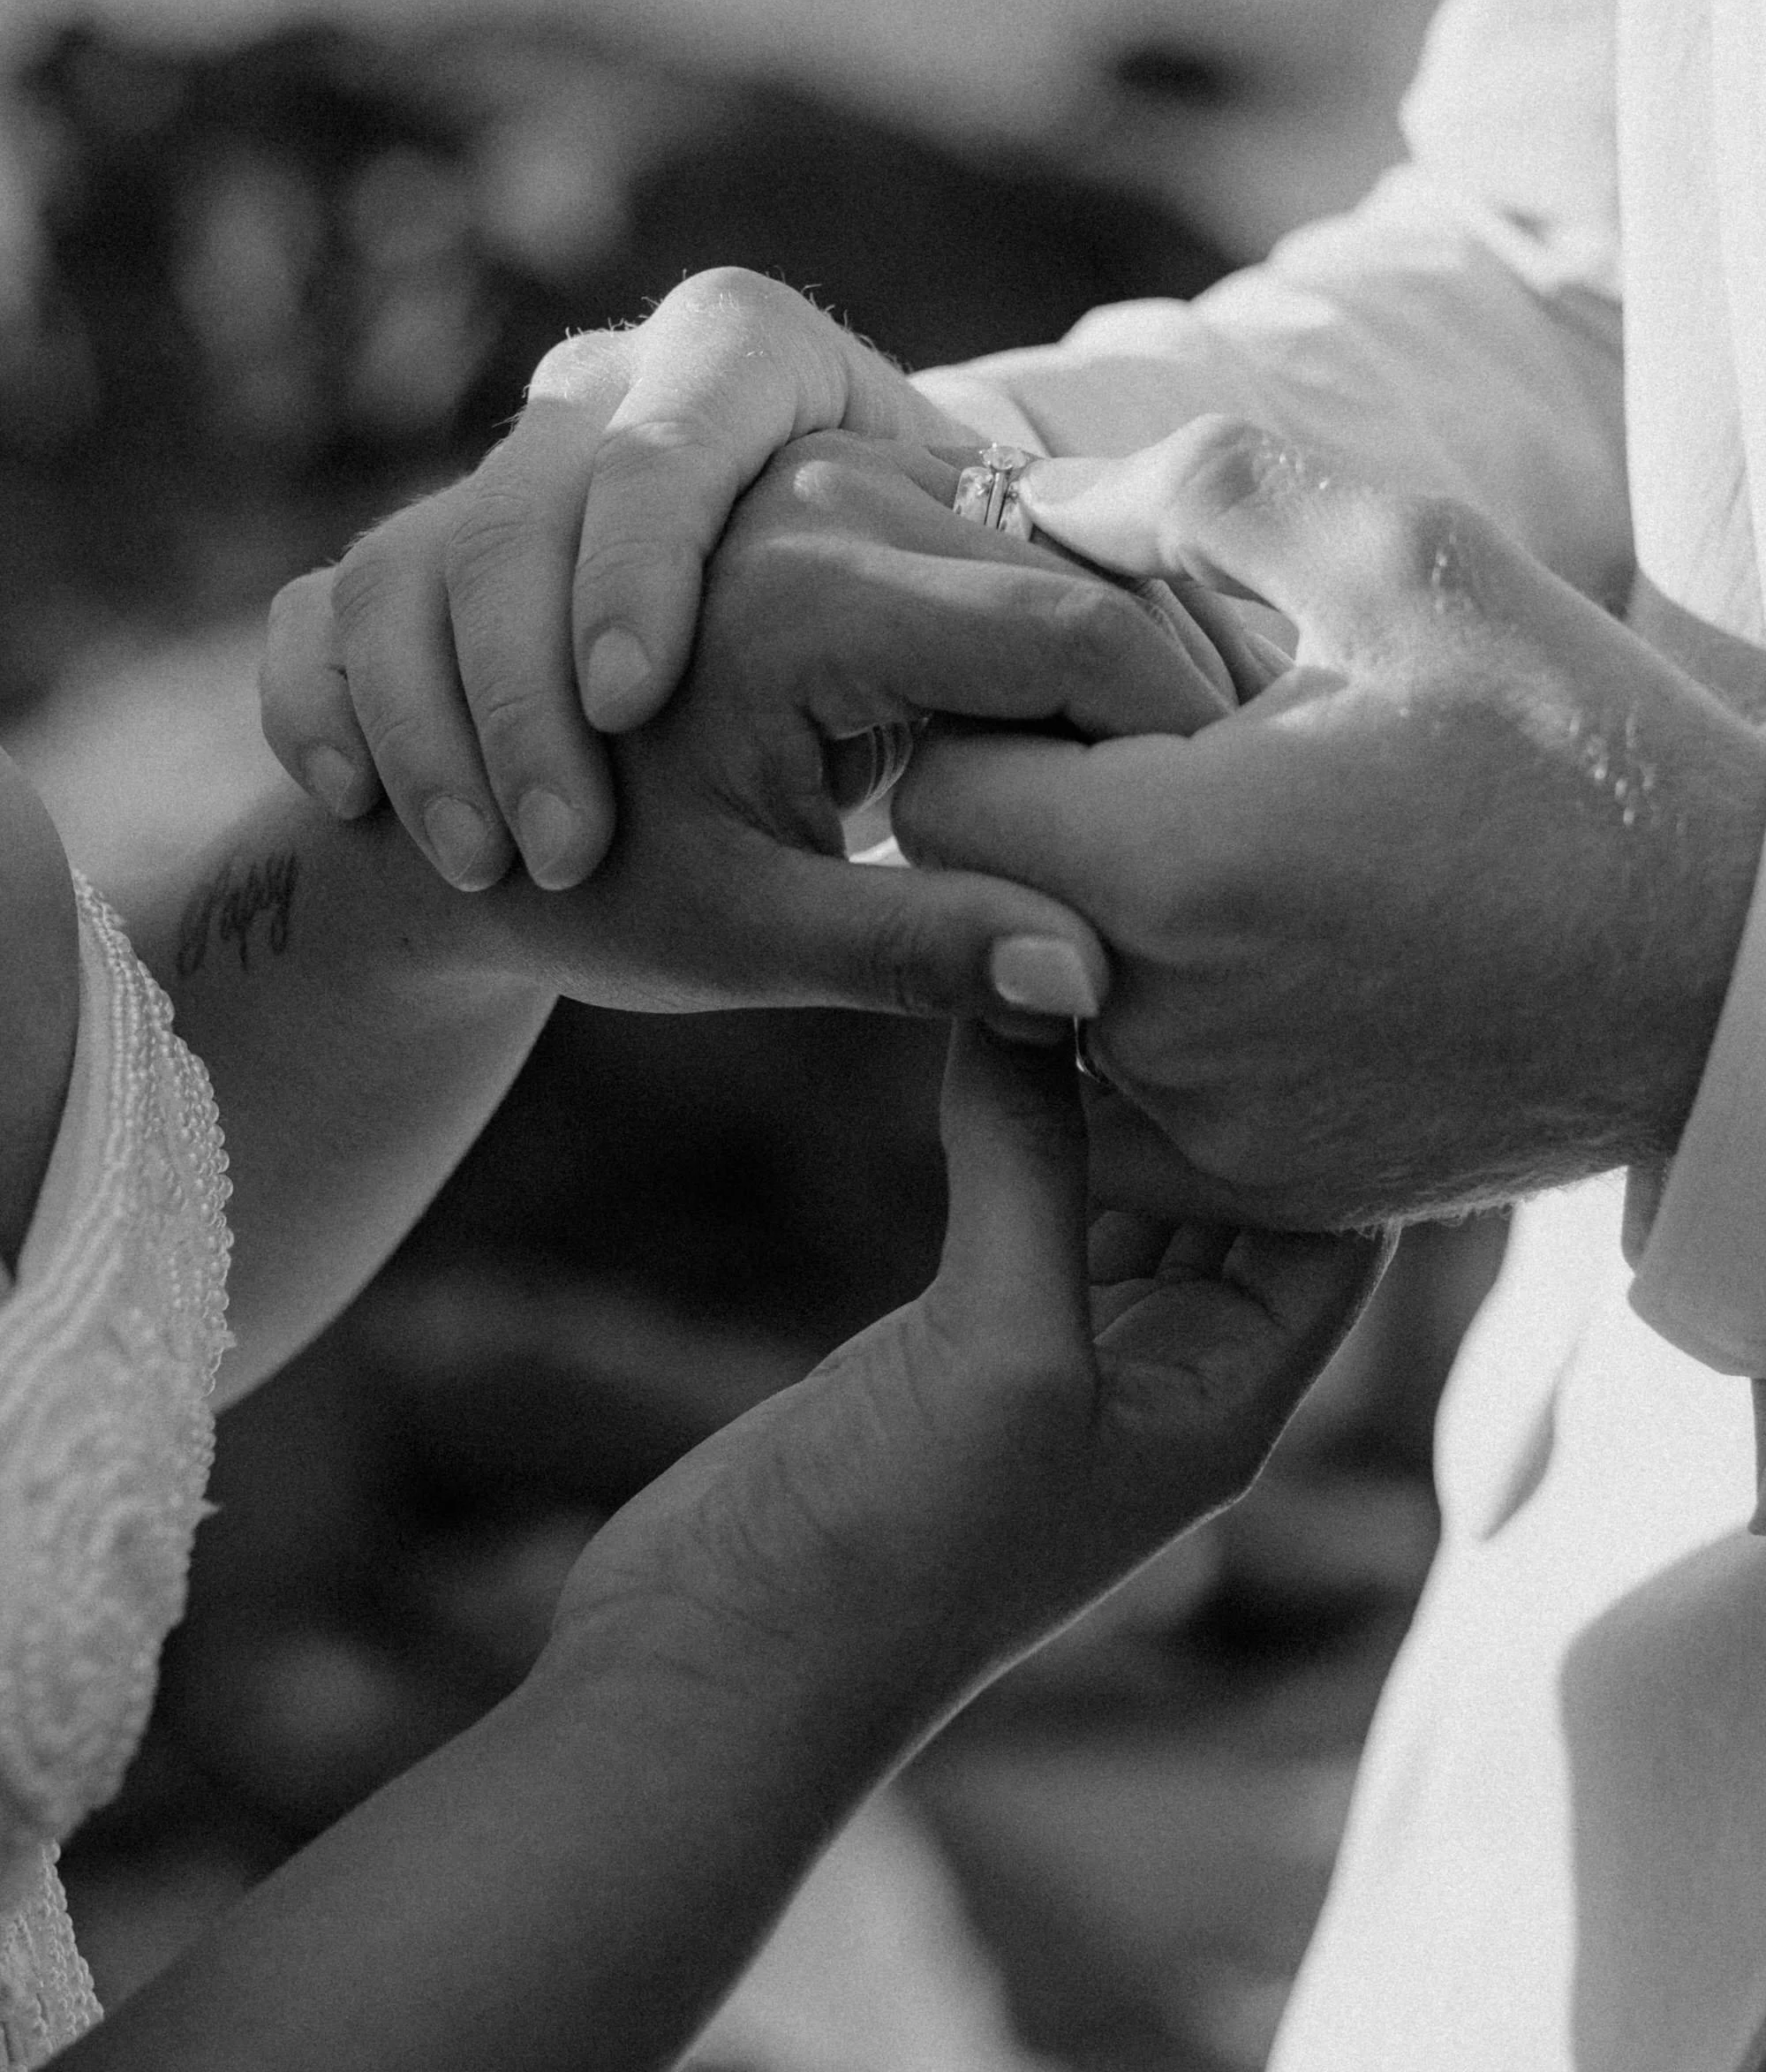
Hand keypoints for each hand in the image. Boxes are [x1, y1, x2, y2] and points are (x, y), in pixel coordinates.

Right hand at [261, 269, 946, 889]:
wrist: (724, 714)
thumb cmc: (859, 732)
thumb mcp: (924, 770)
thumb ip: (989, 841)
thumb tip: (1087, 974)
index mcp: (767, 381)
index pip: (687, 419)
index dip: (643, 551)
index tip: (630, 698)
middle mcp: (614, 397)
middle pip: (530, 496)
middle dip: (527, 679)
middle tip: (561, 846)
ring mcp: (491, 478)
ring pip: (411, 562)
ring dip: (431, 719)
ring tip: (485, 865)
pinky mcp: (397, 568)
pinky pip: (318, 612)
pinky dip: (321, 705)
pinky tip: (355, 803)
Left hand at [472, 431, 1231, 1023]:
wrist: (469, 799)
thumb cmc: (597, 887)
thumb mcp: (753, 937)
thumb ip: (924, 946)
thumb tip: (1090, 982)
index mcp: (801, 590)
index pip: (1071, 637)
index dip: (1176, 736)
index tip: (1240, 837)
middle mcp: (814, 491)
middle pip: (1075, 579)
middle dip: (1164, 698)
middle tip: (1236, 824)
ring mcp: (820, 470)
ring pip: (1046, 550)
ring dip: (1118, 664)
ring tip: (1175, 794)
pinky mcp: (828, 484)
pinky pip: (994, 543)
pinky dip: (1056, 639)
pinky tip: (1094, 748)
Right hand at [558, 1023, 1389, 1701]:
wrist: (727, 1654)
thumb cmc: (896, 1545)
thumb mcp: (997, 1348)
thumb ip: (1030, 1166)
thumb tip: (1036, 986)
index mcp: (1224, 1399)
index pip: (1337, 1230)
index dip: (1341, 1112)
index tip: (1319, 979)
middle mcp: (1163, 1373)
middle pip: (1243, 1197)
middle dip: (1236, 1078)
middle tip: (1219, 929)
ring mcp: (1058, 1354)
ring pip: (1132, 1188)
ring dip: (1128, 1086)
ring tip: (1118, 948)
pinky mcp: (959, 1335)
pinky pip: (1032, 1197)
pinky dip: (1033, 1116)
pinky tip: (1012, 1022)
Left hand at [894, 418, 1765, 1224]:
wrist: (1731, 971)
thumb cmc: (1581, 745)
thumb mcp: (1411, 560)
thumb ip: (1202, 495)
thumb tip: (1041, 497)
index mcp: (1172, 863)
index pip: (939, 784)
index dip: (992, 709)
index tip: (1089, 678)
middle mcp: (1159, 1021)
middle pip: (980, 894)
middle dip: (1031, 806)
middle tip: (1154, 748)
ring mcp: (1206, 1123)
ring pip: (1041, 992)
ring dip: (1088, 908)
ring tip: (1230, 841)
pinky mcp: (1259, 1184)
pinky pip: (1121, 1094)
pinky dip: (1150, 1014)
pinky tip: (1265, 947)